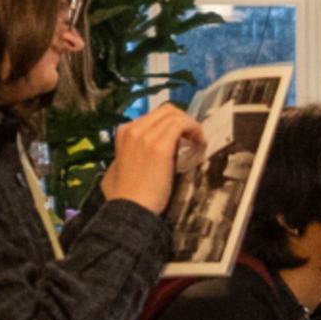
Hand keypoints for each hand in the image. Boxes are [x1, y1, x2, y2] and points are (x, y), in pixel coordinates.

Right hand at [102, 101, 203, 215]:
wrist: (130, 208)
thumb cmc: (128, 194)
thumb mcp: (121, 167)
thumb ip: (130, 153)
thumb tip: (146, 149)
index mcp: (124, 134)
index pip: (154, 115)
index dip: (172, 122)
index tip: (182, 134)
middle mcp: (133, 130)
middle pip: (166, 111)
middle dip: (183, 120)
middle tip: (193, 136)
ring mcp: (145, 137)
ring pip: (175, 116)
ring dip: (191, 125)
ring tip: (198, 140)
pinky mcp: (160, 147)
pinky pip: (181, 124)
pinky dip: (194, 129)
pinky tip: (199, 142)